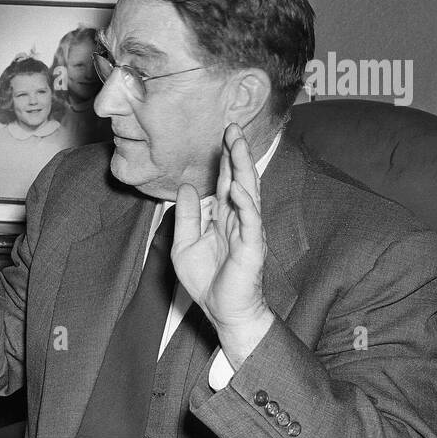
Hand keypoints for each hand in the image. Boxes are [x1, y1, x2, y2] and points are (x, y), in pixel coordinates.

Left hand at [173, 124, 273, 368]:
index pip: (225, 182)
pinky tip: (239, 189)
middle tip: (232, 127)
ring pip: (248, 193)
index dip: (223, 160)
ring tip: (238, 145)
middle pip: (239, 180)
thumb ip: (187, 217)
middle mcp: (238, 220)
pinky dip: (245, 204)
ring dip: (244, 169)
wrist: (223, 311)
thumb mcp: (185, 245)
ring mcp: (247, 231)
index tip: (221, 136)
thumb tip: (187, 189)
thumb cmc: (208, 281)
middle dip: (236, 154)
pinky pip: (250, 222)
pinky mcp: (251, 247)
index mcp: (223, 218)